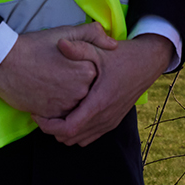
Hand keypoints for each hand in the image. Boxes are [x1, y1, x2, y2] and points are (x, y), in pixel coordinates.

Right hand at [0, 22, 110, 118]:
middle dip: (77, 83)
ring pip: (76, 103)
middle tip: (60, 72)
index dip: (83, 66)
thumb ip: (93, 34)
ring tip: (54, 82)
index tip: (72, 62)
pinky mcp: (52, 116)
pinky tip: (47, 93)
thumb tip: (113, 44)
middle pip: (87, 89)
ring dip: (68, 96)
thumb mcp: (66, 33)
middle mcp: (80, 91)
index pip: (97, 72)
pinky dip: (57, 106)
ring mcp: (66, 106)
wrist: (5, 64)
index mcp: (88, 70)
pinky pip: (62, 115)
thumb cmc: (35, 46)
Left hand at [35, 33, 173, 146]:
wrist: (147, 63)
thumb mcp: (100, 49)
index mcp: (99, 102)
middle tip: (42, 112)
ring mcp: (109, 122)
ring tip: (54, 113)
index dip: (48, 125)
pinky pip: (89, 137)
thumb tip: (60, 44)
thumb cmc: (122, 56)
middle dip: (52, 129)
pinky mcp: (112, 122)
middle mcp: (105, 118)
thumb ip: (79, 48)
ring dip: (64, 131)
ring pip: (79, 140)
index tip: (37, 113)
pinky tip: (70, 114)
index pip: (68, 128)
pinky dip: (76, 131)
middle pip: (70, 138)